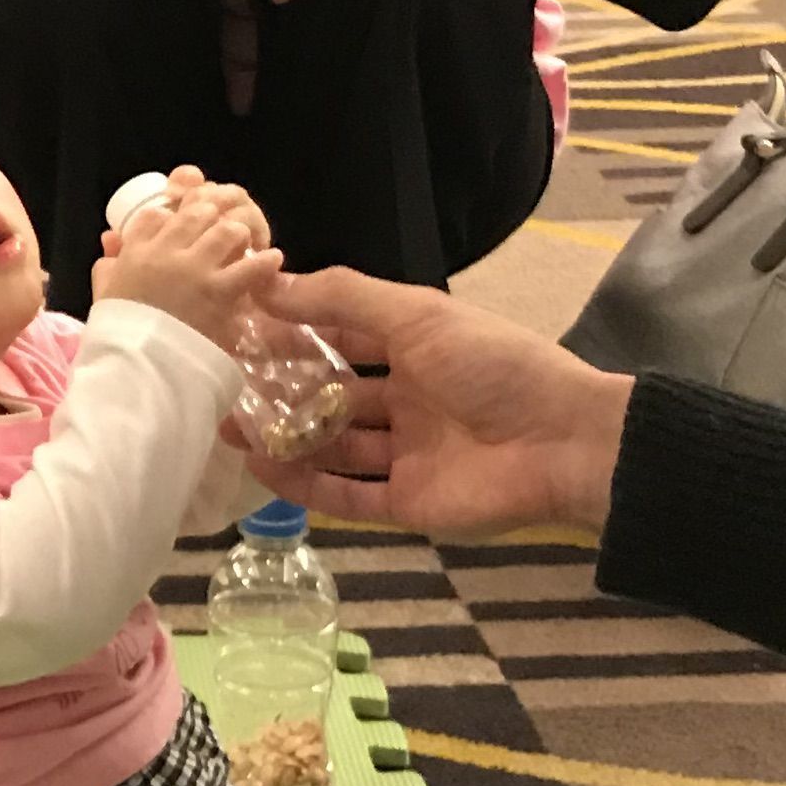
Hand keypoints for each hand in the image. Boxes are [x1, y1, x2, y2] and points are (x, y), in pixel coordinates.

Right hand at [94, 172, 284, 355]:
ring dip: (237, 235)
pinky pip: (251, 266)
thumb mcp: (104, 295)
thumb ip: (107, 266)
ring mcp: (195, 269)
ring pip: (226, 231)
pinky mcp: (219, 291)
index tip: (182, 225)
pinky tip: (273, 260)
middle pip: (195, 213)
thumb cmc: (119, 333)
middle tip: (219, 227)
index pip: (156, 215)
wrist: (138, 364)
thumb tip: (110, 241)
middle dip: (210, 216)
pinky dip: (265, 262)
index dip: (172, 214)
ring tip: (244, 243)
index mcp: (136, 253)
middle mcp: (167, 252)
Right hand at [247, 268, 634, 537]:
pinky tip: (262, 469)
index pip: (341, 336)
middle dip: (280, 389)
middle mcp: (408, 399)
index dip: (293, 331)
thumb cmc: (494, 365)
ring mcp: (407, 455)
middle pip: (332, 394)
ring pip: (333, 446)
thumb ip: (343, 298)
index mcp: (416, 348)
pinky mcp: (409, 503)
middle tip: (221, 385)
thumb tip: (270, 283)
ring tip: (228, 426)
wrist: (563, 443)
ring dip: (284, 437)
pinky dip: (306, 485)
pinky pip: (347, 495)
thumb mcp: (418, 315)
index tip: (236, 327)